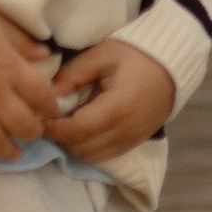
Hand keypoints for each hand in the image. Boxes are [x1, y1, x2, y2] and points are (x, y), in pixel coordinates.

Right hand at [0, 0, 60, 171]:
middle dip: (33, 132)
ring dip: (8, 151)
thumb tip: (46, 55)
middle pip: (22, 123)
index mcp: (11, 69)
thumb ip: (22, 41)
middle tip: (35, 133)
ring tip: (15, 155)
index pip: (41, 96)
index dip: (50, 106)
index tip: (52, 110)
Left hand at [49, 38, 175, 163]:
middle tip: (49, 120)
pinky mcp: (137, 142)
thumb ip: (71, 75)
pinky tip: (83, 130)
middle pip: (80, 148)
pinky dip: (89, 148)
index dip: (52, 128)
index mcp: (117, 107)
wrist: (173, 62)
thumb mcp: (101, 56)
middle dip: (60, 137)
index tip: (39, 118)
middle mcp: (126, 130)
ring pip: (91, 156)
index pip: (75, 130)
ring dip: (74, 145)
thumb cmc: (136, 54)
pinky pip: (105, 155)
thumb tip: (46, 95)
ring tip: (66, 125)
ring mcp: (133, 139)